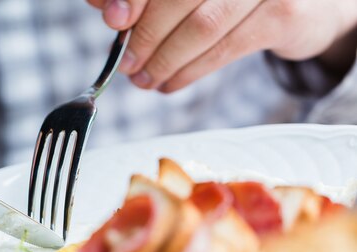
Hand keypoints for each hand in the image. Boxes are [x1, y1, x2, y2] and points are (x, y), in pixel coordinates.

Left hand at [88, 0, 356, 92]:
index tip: (114, 21)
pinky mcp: (282, 12)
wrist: (304, 3)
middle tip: (126, 64)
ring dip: (166, 61)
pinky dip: (190, 71)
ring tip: (144, 80)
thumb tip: (106, 8)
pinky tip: (170, 83)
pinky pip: (226, 48)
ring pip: (202, 26)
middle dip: (146, 35)